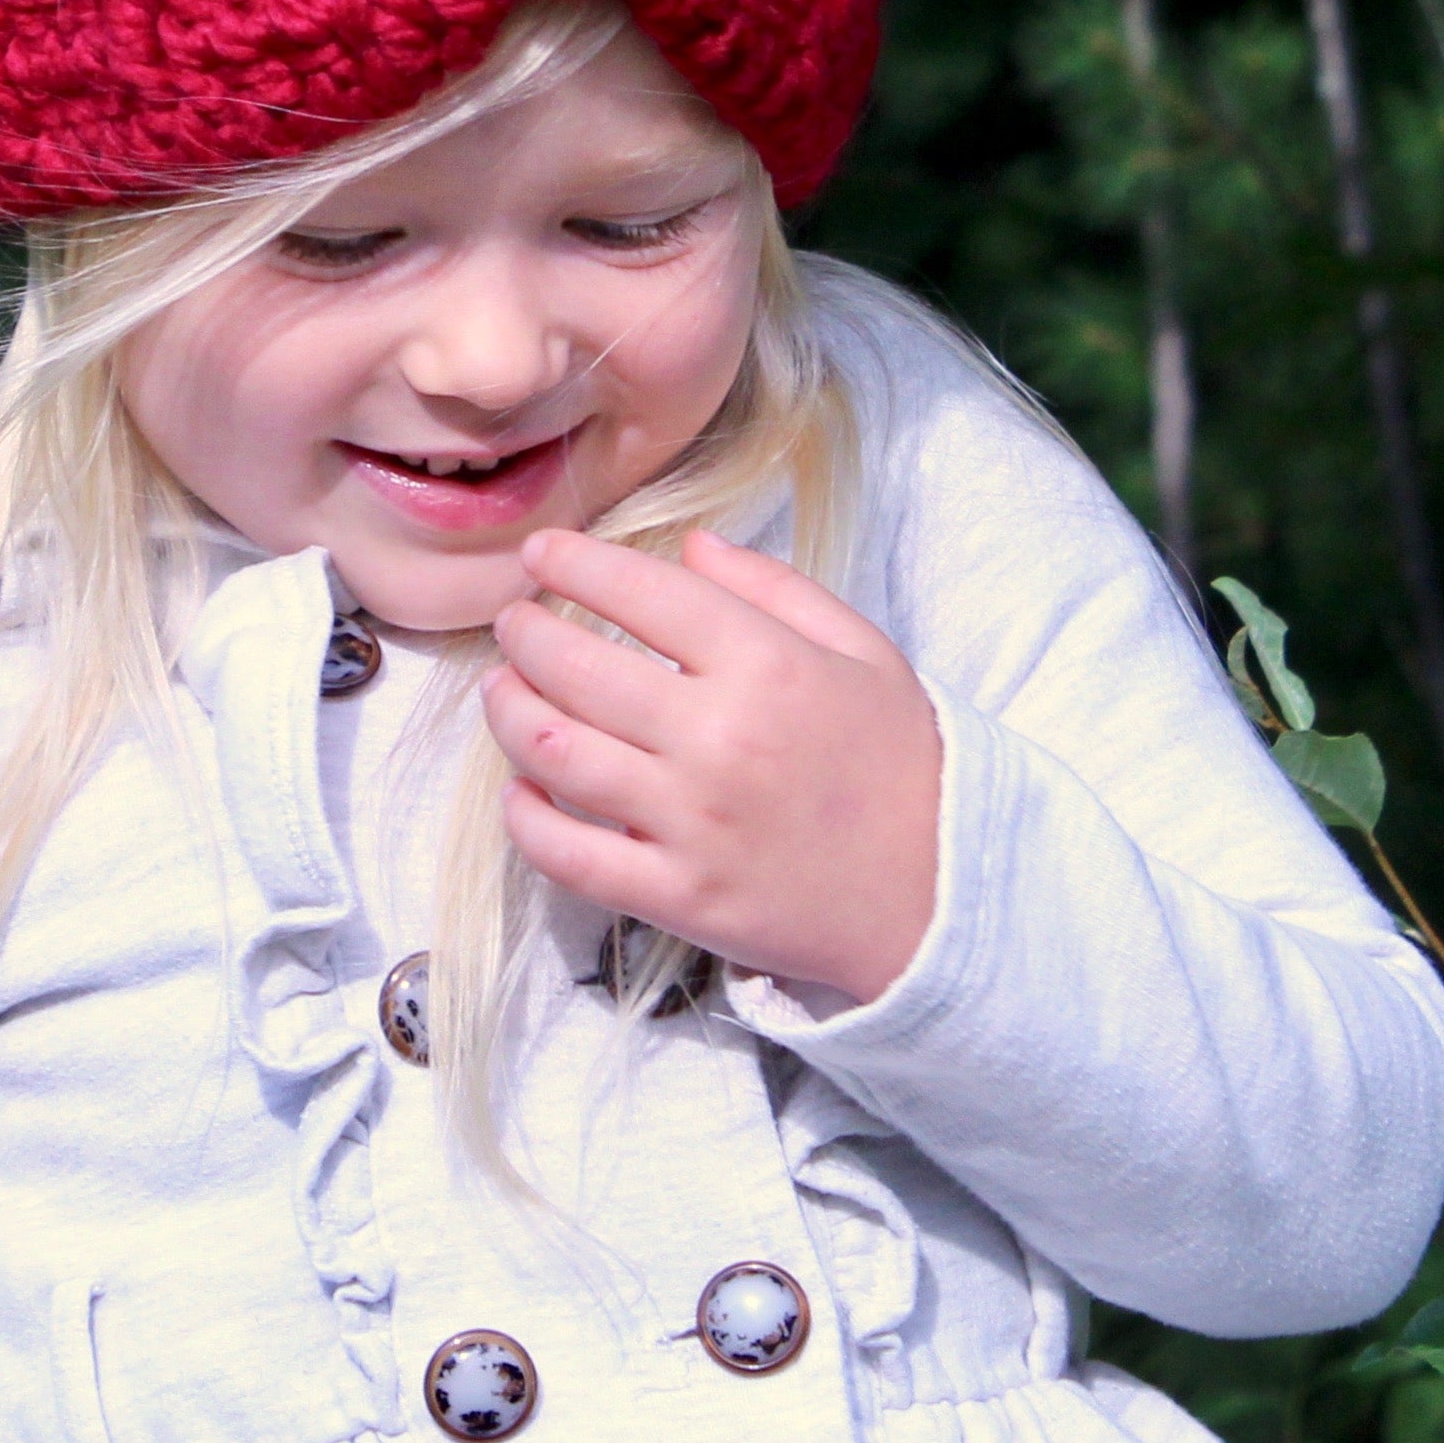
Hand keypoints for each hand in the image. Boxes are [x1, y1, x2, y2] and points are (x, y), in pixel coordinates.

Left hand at [482, 526, 944, 1004]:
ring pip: (552, 751)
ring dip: (507, 709)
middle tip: (513, 620)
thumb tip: (689, 546)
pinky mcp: (676, 895)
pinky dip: (526, 814)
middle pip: (575, 667)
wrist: (942, 895)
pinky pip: (567, 854)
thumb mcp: (862, 650)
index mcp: (767, 666)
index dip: (575, 562)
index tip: (541, 551)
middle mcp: (718, 738)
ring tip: (501, 687)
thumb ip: (774, 588)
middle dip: (524, 632)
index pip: (640, 593)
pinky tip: (520, 786)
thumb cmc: (902, 763)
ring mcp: (690, 822)